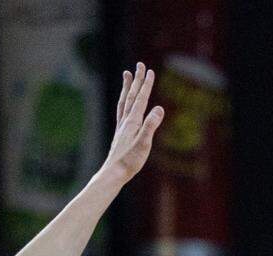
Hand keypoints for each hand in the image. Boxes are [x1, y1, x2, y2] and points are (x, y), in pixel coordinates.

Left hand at [100, 62, 165, 184]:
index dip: (146, 85)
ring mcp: (122, 127)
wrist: (113, 174)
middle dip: (137, 80)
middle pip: (132, 96)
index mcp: (133, 122)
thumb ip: (151, 126)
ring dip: (127, 87)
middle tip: (139, 65)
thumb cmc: (130, 161)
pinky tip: (125, 103)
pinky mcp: (120, 134)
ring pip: (124, 102)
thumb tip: (159, 108)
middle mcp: (126, 122)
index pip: (141, 99)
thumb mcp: (144, 144)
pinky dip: (124, 102)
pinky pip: (122, 112)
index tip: (149, 70)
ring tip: (127, 75)